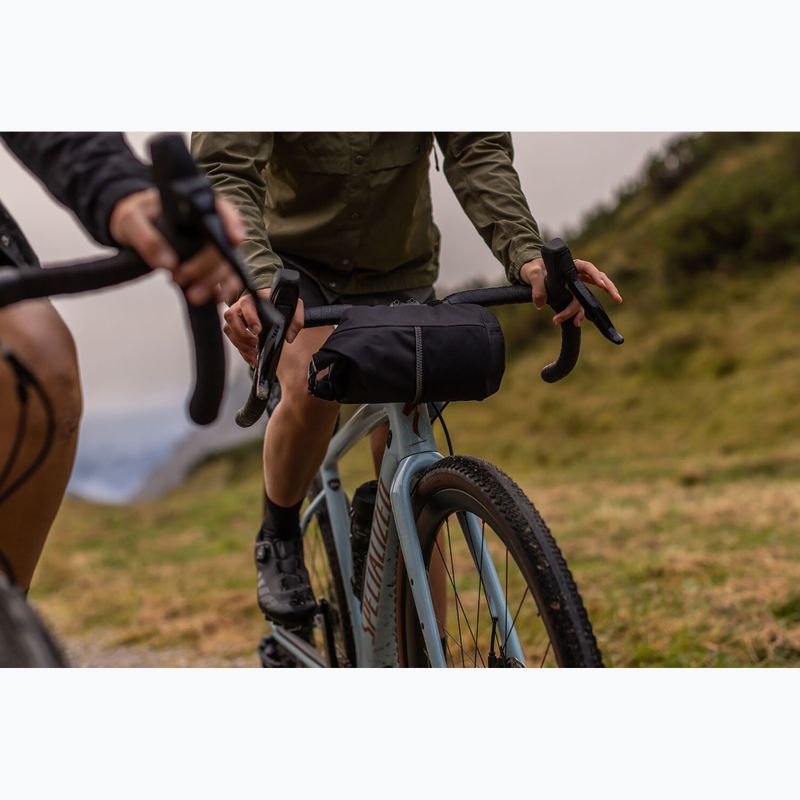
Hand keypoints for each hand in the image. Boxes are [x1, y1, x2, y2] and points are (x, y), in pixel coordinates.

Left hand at [109, 189, 245, 304]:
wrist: (134, 228)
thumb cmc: (136, 215)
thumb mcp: (131, 220)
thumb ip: (146, 238)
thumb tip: (167, 264)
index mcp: (195, 203)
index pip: (223, 209)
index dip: (233, 223)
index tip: (234, 240)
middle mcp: (210, 223)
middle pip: (224, 244)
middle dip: (208, 265)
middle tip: (180, 276)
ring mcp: (211, 245)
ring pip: (226, 264)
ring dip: (214, 282)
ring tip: (193, 295)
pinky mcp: (210, 264)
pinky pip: (224, 278)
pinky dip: (221, 289)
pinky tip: (214, 298)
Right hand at [223, 289, 304, 366]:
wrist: (273, 305)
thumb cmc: (280, 304)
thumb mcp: (293, 307)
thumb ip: (296, 319)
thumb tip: (289, 336)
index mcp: (254, 299)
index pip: (246, 304)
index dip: (250, 318)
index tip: (258, 330)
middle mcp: (241, 308)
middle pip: (231, 318)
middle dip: (242, 333)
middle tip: (255, 342)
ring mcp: (237, 319)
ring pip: (230, 331)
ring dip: (241, 344)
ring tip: (255, 352)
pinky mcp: (236, 331)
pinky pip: (234, 341)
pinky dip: (243, 352)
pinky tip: (253, 358)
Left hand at [519, 256, 621, 326]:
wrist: (531, 274)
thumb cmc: (533, 269)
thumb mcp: (532, 274)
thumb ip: (537, 286)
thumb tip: (540, 304)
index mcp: (570, 265)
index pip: (586, 267)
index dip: (595, 274)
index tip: (600, 282)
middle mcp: (576, 274)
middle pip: (597, 279)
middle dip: (608, 288)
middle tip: (617, 298)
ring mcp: (576, 284)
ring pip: (592, 292)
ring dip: (596, 303)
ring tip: (604, 309)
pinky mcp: (573, 294)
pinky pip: (582, 302)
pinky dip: (584, 311)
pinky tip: (581, 320)